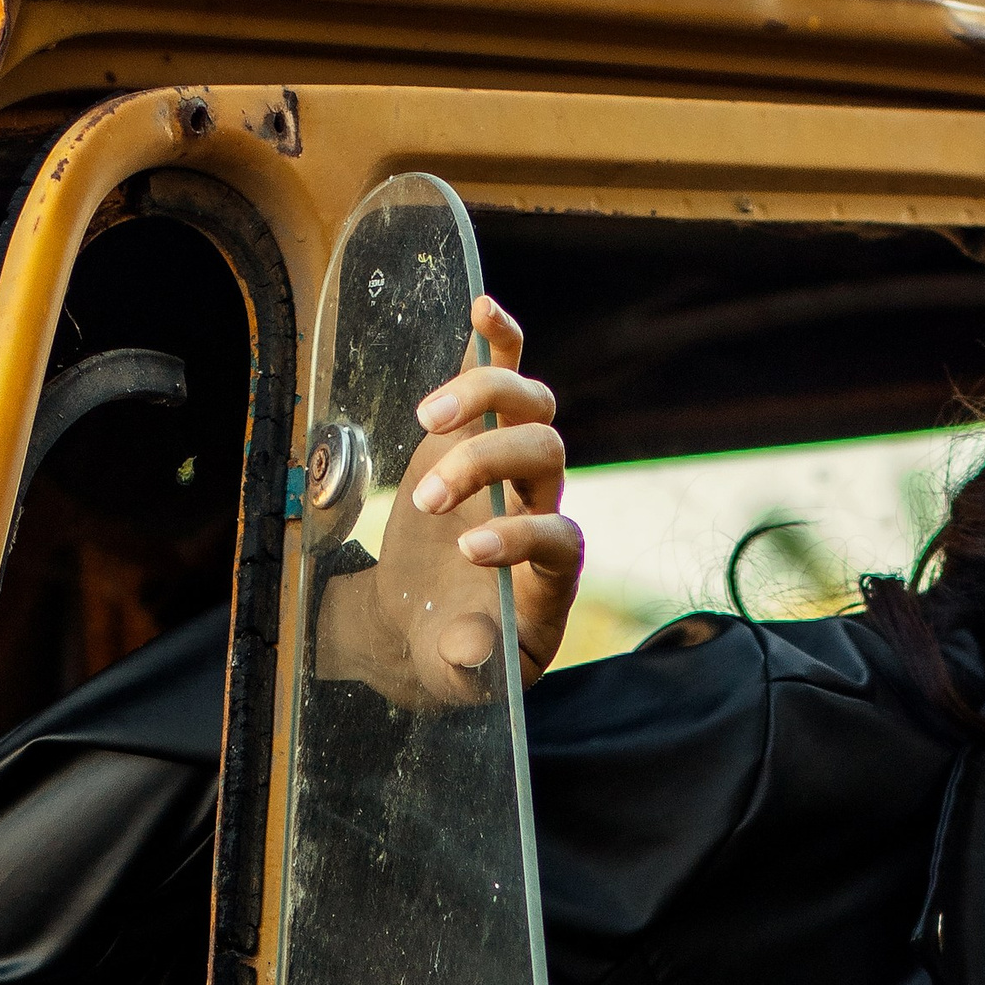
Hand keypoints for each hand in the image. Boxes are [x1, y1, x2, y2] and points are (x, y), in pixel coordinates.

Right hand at [313, 295, 584, 704]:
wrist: (424, 628)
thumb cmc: (450, 656)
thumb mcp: (458, 678)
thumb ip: (471, 667)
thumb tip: (474, 649)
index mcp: (552, 575)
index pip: (560, 537)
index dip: (520, 536)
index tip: (466, 554)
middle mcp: (544, 510)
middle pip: (544, 455)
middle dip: (484, 466)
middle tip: (424, 502)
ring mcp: (514, 467)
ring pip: (530, 407)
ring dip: (481, 399)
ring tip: (426, 417)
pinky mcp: (479, 436)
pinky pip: (504, 376)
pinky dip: (496, 340)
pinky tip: (482, 305)